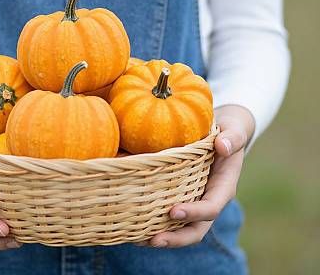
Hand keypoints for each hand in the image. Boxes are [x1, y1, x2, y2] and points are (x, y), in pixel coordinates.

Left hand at [136, 104, 254, 248]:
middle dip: (177, 238)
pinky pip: (170, 215)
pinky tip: (134, 225)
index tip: (173, 212)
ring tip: (137, 239)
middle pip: (196, 229)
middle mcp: (209, 199)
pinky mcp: (183, 196)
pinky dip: (155, 223)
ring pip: (182, 228)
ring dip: (163, 237)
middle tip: (154, 240)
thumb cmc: (230, 131)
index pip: (211, 208)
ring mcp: (196, 201)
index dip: (194, 213)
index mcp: (223, 187)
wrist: (226, 134)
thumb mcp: (235, 130)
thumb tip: (222, 146)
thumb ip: (233, 138)